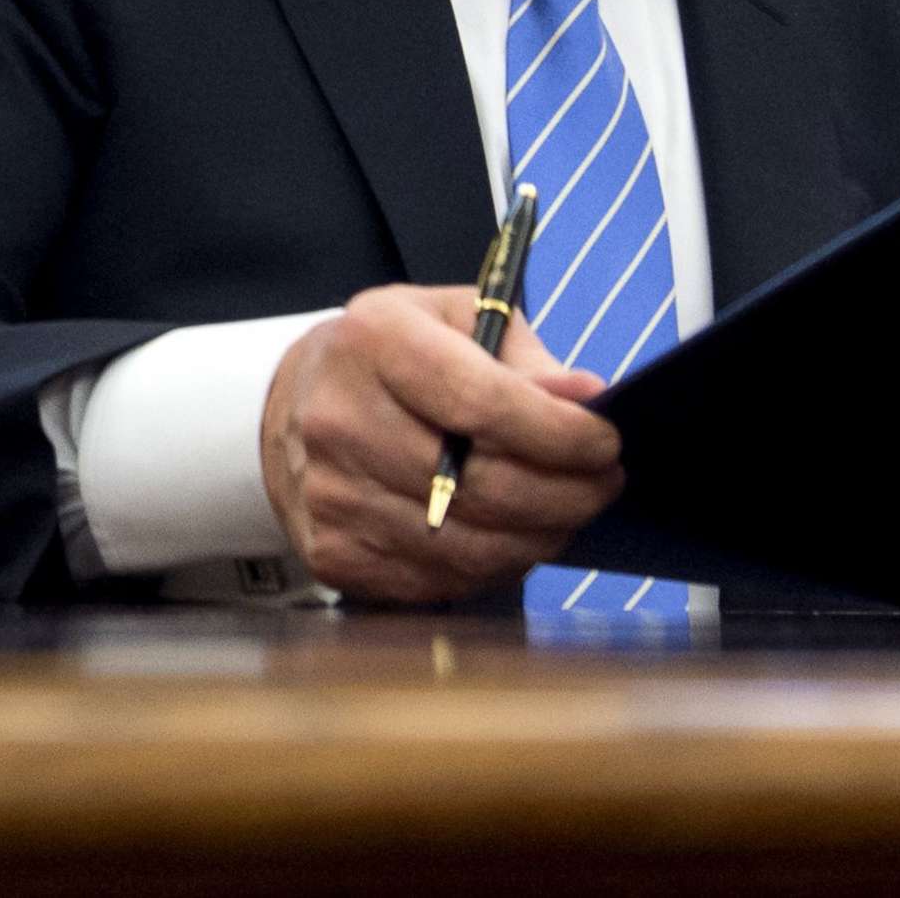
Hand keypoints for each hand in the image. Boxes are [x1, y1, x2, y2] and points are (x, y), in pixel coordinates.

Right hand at [258, 284, 624, 602]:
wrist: (292, 408)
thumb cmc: (394, 356)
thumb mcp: (458, 320)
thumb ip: (524, 358)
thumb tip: (587, 398)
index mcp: (376, 342)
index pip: (483, 403)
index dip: (559, 433)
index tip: (607, 443)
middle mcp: (342, 420)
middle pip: (480, 485)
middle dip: (566, 492)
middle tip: (606, 483)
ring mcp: (333, 496)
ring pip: (467, 545)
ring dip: (540, 536)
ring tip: (571, 511)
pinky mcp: (334, 553)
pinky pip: (439, 581)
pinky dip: (495, 567)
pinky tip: (517, 537)